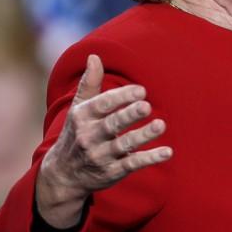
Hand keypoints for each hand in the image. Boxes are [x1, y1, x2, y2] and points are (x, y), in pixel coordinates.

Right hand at [35, 55, 171, 227]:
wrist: (63, 174)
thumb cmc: (76, 133)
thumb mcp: (78, 108)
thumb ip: (89, 83)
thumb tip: (94, 56)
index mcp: (82, 117)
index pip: (102, 105)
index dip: (121, 97)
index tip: (141, 90)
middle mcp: (89, 137)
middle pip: (111, 124)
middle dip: (129, 115)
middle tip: (146, 105)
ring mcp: (100, 156)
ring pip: (123, 145)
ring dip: (143, 135)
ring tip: (161, 125)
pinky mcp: (112, 172)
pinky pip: (132, 164)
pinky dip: (150, 159)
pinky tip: (167, 152)